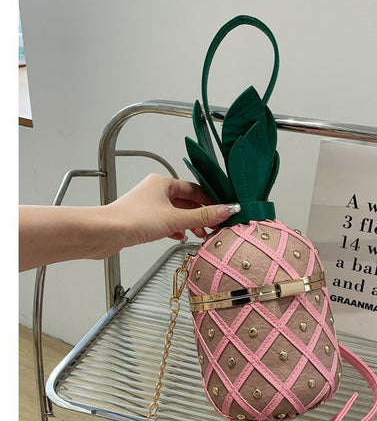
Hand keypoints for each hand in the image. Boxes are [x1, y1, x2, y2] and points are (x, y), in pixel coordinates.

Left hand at [106, 173, 239, 247]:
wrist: (104, 233)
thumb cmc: (133, 219)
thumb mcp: (175, 218)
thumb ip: (203, 216)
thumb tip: (227, 210)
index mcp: (163, 183)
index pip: (195, 190)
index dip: (210, 201)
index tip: (222, 212)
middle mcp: (156, 191)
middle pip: (187, 202)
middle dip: (200, 216)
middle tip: (213, 228)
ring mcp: (149, 206)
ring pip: (176, 213)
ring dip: (189, 224)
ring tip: (200, 235)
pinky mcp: (143, 220)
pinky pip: (166, 222)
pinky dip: (176, 229)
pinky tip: (181, 237)